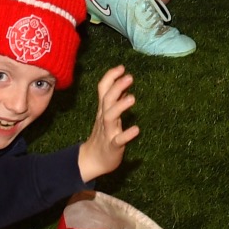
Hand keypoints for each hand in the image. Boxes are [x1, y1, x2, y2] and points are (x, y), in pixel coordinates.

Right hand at [78, 65, 139, 179]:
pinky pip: (118, 140)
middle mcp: (104, 118)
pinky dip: (127, 135)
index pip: (103, 89)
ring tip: (132, 98)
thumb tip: (124, 83)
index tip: (122, 67)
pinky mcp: (112, 147)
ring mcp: (107, 132)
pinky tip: (136, 129)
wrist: (92, 160)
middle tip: (130, 77)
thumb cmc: (103, 134)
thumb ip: (115, 100)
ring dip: (120, 106)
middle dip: (117, 87)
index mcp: (103, 110)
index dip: (111, 77)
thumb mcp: (107, 115)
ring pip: (110, 117)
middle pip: (107, 100)